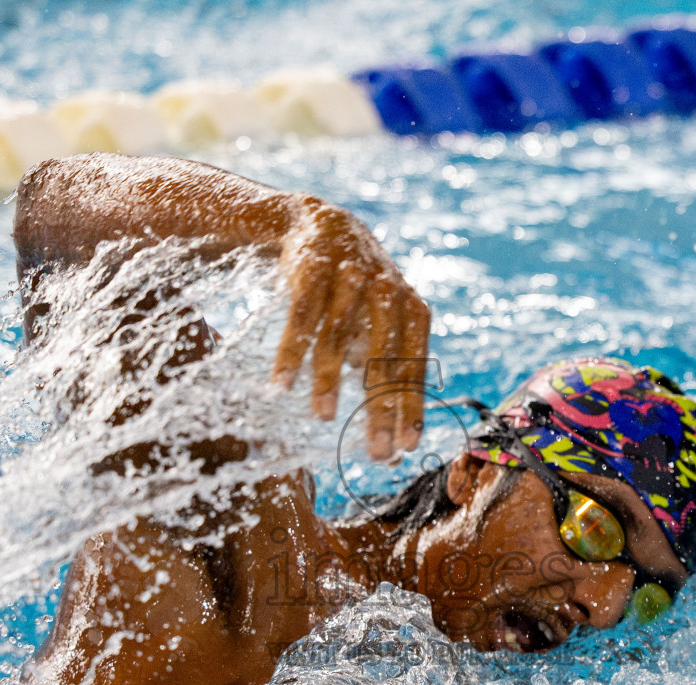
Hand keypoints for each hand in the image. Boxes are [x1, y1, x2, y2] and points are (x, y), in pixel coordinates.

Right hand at [273, 197, 430, 461]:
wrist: (321, 223)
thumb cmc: (356, 291)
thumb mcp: (378, 323)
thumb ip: (385, 366)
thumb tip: (394, 437)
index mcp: (413, 310)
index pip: (414, 368)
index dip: (410, 409)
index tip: (405, 448)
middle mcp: (388, 294)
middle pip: (384, 359)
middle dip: (380, 408)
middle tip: (375, 450)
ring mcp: (351, 278)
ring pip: (339, 339)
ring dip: (330, 381)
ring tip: (322, 417)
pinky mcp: (314, 269)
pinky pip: (302, 318)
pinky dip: (290, 353)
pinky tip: (280, 383)